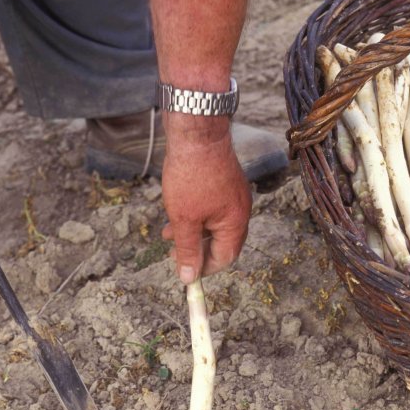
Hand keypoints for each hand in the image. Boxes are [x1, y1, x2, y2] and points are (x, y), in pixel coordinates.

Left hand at [161, 120, 251, 283]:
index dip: (204, 268)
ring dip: (193, 232)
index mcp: (236, 222)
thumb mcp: (184, 219)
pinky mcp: (224, 181)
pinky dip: (196, 215)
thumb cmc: (191, 174)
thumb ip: (187, 250)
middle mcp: (240, 209)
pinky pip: (212, 207)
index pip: (225, 257)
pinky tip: (176, 211)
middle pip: (222, 242)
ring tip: (169, 234)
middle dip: (197, 250)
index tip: (184, 272)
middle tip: (175, 255)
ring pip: (214, 223)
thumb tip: (189, 277)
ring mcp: (233, 194)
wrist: (195, 132)